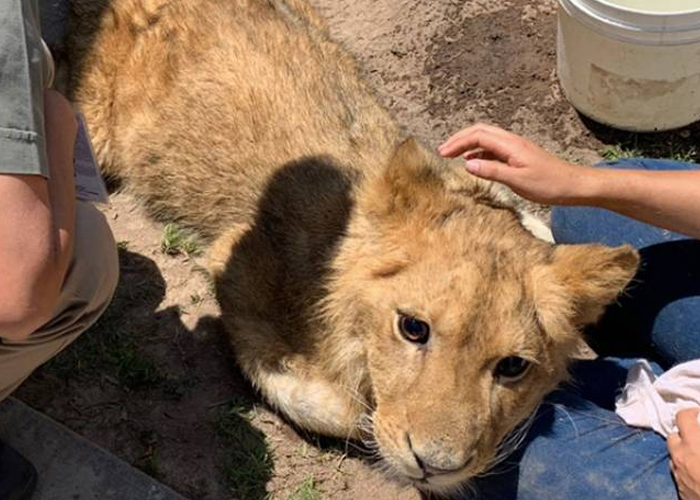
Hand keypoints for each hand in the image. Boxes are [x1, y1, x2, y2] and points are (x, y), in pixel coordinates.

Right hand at [437, 123, 598, 204]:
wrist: (574, 185)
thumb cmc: (550, 184)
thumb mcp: (518, 181)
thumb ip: (492, 171)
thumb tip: (467, 164)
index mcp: (511, 145)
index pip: (477, 136)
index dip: (457, 142)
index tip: (442, 153)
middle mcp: (512, 142)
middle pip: (479, 131)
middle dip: (459, 138)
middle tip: (442, 151)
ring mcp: (515, 148)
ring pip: (486, 138)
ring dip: (467, 144)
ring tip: (452, 155)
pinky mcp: (518, 156)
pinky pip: (493, 149)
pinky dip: (478, 152)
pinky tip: (472, 162)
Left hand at [669, 408, 699, 499]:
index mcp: (694, 445)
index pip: (682, 417)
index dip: (691, 412)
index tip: (698, 413)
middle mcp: (680, 458)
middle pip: (673, 436)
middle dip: (684, 433)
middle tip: (698, 435)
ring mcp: (678, 475)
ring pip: (673, 455)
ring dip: (683, 451)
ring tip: (698, 453)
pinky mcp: (680, 490)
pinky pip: (677, 472)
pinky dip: (685, 467)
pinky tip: (698, 471)